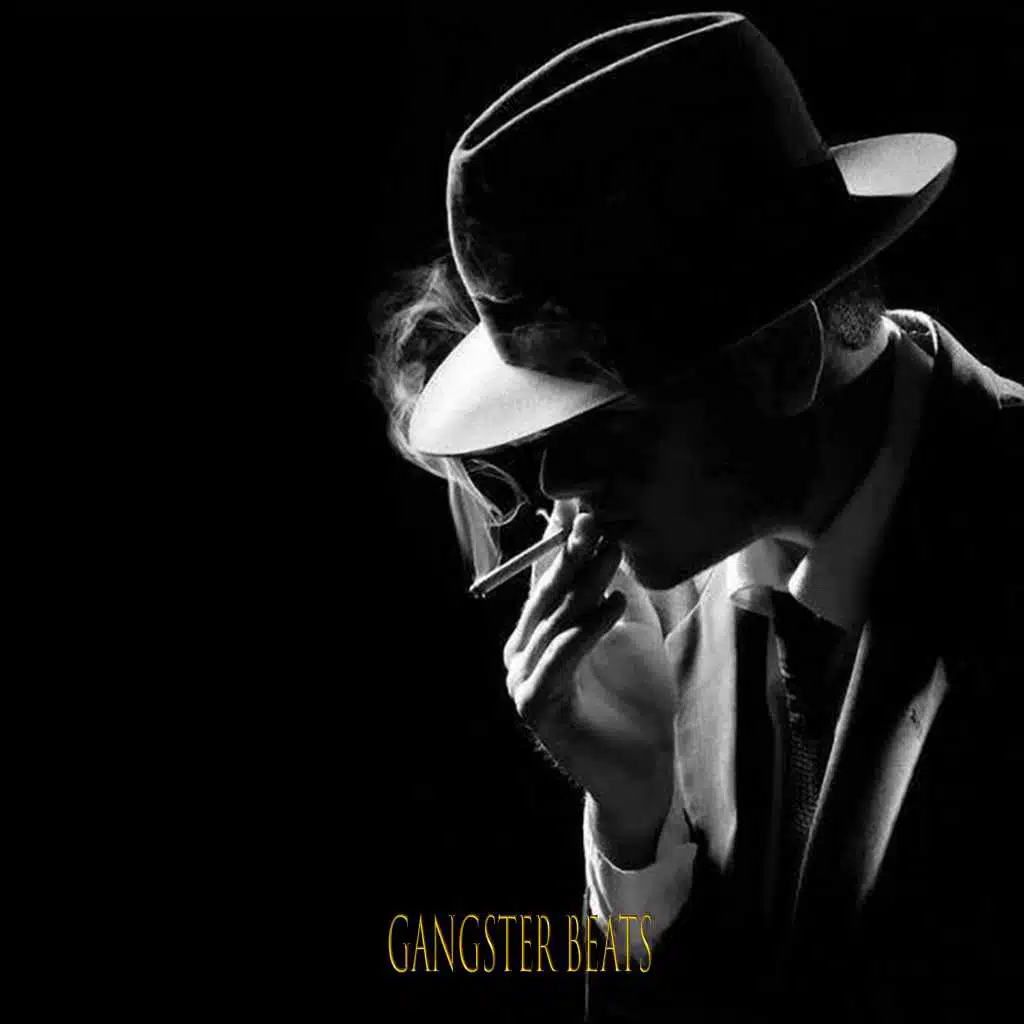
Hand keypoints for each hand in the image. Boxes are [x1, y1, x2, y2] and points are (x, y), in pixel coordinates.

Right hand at [503, 501, 676, 864]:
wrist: (642, 768)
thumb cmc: (636, 700)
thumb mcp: (631, 631)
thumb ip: (617, 589)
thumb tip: (617, 539)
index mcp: (537, 634)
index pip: (547, 579)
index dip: (562, 542)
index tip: (583, 504)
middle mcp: (521, 653)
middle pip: (547, 594)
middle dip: (573, 553)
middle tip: (597, 517)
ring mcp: (523, 681)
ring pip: (555, 621)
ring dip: (585, 583)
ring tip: (615, 551)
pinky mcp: (536, 707)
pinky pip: (561, 659)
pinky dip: (587, 630)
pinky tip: (615, 603)